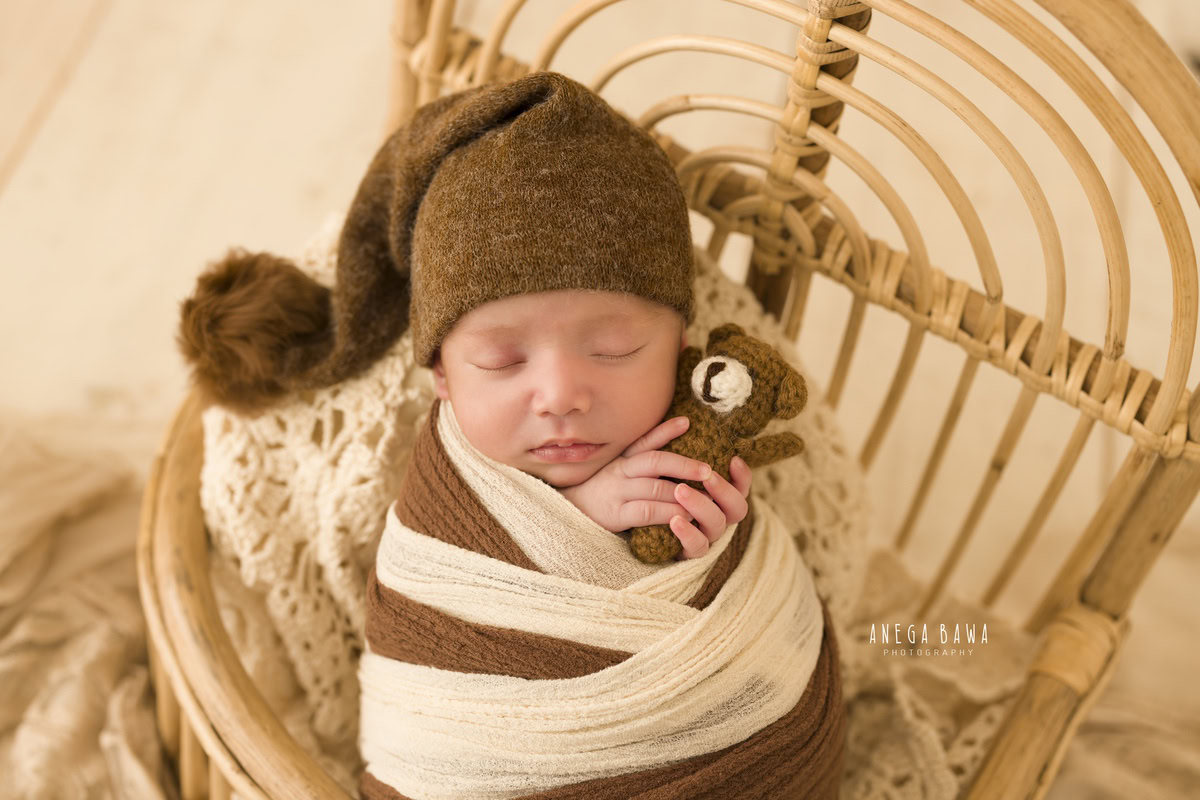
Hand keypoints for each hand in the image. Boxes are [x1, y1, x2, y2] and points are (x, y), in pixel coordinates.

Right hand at [559, 416, 752, 559]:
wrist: (570, 514)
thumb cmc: (600, 492)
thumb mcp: (615, 470)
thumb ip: (638, 460)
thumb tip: (668, 447)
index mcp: (622, 459)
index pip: (645, 441)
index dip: (666, 430)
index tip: (686, 421)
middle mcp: (620, 471)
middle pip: (655, 461)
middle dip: (684, 464)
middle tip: (708, 470)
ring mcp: (618, 492)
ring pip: (655, 487)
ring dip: (683, 492)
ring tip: (706, 497)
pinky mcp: (616, 514)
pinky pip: (647, 512)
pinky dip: (668, 513)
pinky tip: (684, 516)